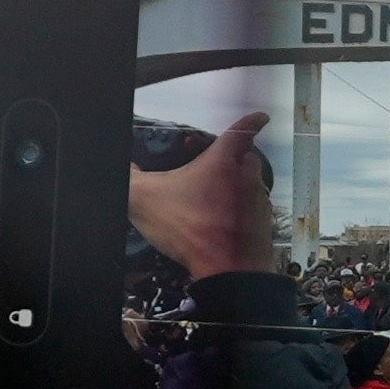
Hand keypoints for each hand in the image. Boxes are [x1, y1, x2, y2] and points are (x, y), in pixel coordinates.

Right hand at [132, 112, 278, 282]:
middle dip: (237, 159)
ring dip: (239, 189)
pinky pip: (254, 212)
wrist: (226, 271)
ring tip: (216, 202)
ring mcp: (258, 202)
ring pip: (252, 186)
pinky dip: (243, 214)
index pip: (240, 131)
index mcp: (222, 162)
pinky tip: (224, 226)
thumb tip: (126, 170)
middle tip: (218, 168)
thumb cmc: (189, 229)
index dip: (251, 121)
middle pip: (248, 158)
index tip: (261, 117)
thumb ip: (131, 179)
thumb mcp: (145, 200)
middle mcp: (246, 177)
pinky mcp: (264, 226)